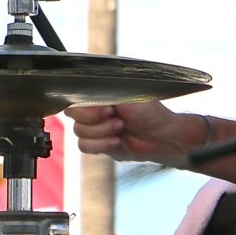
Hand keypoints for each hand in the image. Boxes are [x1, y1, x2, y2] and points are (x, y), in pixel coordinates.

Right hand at [65, 101, 194, 168]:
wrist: (160, 135)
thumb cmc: (147, 110)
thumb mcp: (124, 93)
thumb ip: (101, 89)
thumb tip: (83, 87)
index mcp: (100, 95)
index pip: (75, 98)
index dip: (88, 107)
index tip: (109, 108)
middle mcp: (95, 110)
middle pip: (74, 117)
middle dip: (97, 120)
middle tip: (118, 119)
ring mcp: (96, 128)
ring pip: (79, 133)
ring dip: (102, 133)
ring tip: (121, 129)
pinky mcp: (99, 145)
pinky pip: (84, 146)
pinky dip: (101, 145)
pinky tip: (117, 142)